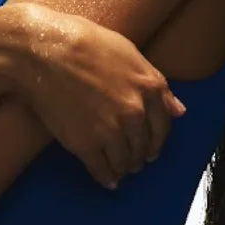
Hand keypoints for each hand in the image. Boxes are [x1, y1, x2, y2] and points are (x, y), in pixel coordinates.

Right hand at [10, 5, 186, 188]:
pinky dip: (107, 178)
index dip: (157, 140)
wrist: (45, 52)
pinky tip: (108, 181)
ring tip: (120, 170)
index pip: (163, 126)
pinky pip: (102, 170)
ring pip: (125, 161)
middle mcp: (135, 113)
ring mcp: (111, 131)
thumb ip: (156, 83)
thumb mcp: (129, 53)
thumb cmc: (83, 43)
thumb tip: (179, 110)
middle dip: (140, 156)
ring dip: (124, 168)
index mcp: (149, 88)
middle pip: (144, 146)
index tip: (152, 148)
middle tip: (134, 160)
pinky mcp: (86, 145)